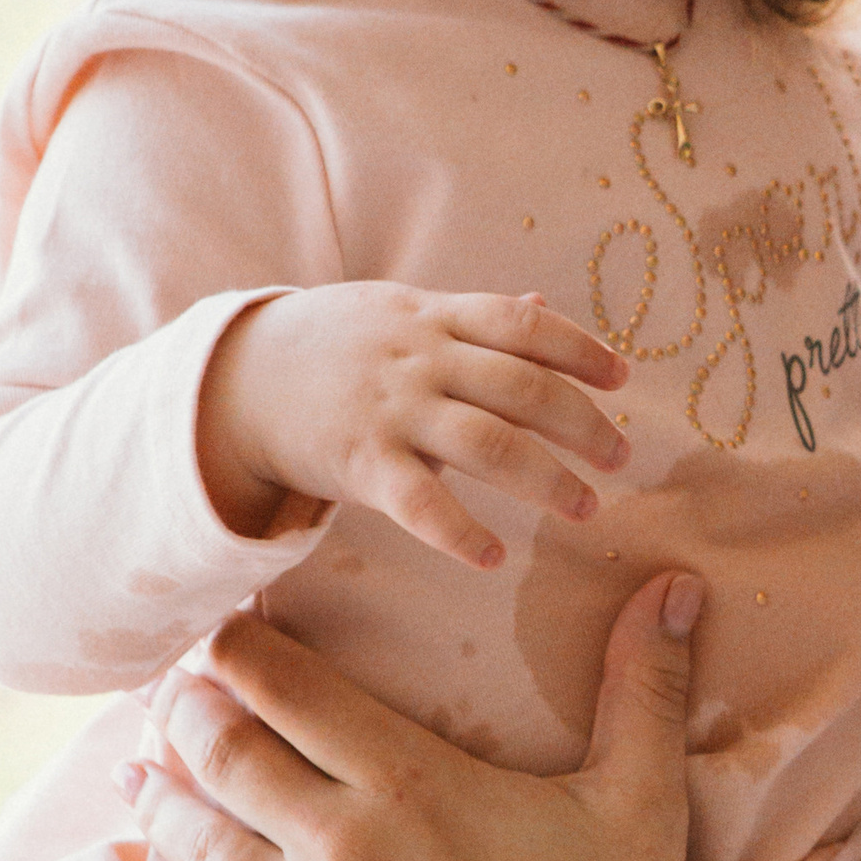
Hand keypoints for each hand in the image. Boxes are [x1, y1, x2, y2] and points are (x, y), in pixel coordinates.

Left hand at [117, 572, 750, 860]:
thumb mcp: (639, 797)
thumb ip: (645, 684)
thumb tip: (675, 582)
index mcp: (409, 783)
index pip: (287, 687)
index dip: (240, 649)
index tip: (222, 630)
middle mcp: (338, 848)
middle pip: (222, 753)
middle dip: (187, 712)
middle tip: (173, 694)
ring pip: (193, 845)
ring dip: (159, 801)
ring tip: (139, 775)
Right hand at [196, 285, 628, 570]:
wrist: (237, 379)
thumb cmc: (338, 347)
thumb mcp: (404, 313)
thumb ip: (473, 318)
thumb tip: (544, 304)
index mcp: (435, 317)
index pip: (523, 325)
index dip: (580, 349)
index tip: (624, 379)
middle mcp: (421, 360)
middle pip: (522, 387)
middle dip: (581, 423)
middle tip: (622, 457)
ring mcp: (391, 410)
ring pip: (488, 444)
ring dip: (546, 479)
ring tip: (586, 510)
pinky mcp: (360, 462)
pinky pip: (420, 502)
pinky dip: (461, 532)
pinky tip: (494, 556)